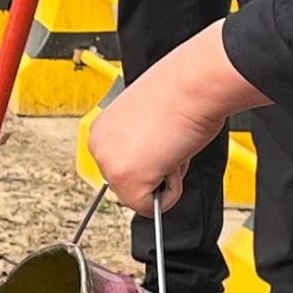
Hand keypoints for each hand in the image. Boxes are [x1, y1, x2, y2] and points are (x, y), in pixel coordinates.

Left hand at [84, 23, 263, 215]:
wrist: (193, 84)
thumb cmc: (180, 92)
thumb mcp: (147, 119)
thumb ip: (138, 143)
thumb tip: (148, 160)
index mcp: (101, 130)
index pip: (121, 166)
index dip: (149, 159)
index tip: (160, 141)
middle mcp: (99, 147)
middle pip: (126, 186)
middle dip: (154, 171)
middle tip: (169, 142)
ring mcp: (111, 166)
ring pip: (139, 198)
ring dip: (163, 179)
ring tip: (172, 145)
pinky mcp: (128, 181)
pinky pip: (151, 208)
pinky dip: (172, 192)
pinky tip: (175, 158)